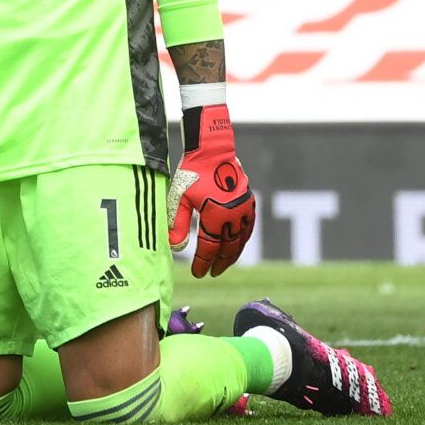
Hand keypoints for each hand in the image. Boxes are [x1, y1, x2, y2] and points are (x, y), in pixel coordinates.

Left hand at [167, 104, 254, 277]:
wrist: (212, 150)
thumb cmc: (192, 173)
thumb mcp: (179, 198)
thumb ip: (177, 223)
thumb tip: (175, 248)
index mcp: (215, 216)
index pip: (209, 248)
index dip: (203, 263)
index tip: (198, 274)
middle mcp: (233, 215)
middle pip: (228, 248)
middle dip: (219, 263)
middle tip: (212, 273)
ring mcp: (243, 209)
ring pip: (241, 240)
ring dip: (233, 254)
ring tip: (224, 264)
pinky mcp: (248, 201)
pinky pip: (248, 227)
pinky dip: (243, 239)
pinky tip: (238, 245)